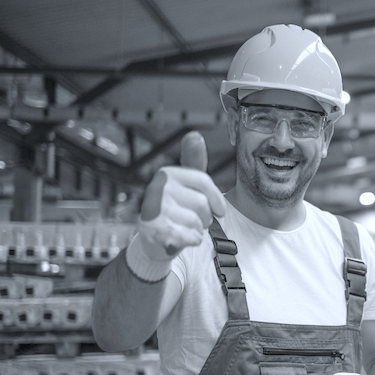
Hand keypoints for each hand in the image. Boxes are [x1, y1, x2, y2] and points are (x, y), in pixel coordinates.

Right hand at [137, 131, 226, 259]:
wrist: (153, 239)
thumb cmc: (175, 209)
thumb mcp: (186, 183)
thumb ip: (193, 161)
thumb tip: (194, 134)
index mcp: (167, 173)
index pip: (203, 181)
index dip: (217, 199)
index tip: (220, 211)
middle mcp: (158, 188)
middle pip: (202, 204)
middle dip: (205, 217)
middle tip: (193, 219)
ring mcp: (154, 209)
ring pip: (197, 222)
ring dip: (197, 230)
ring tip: (184, 227)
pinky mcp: (155, 230)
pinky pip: (190, 236)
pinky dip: (192, 240)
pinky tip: (182, 238)